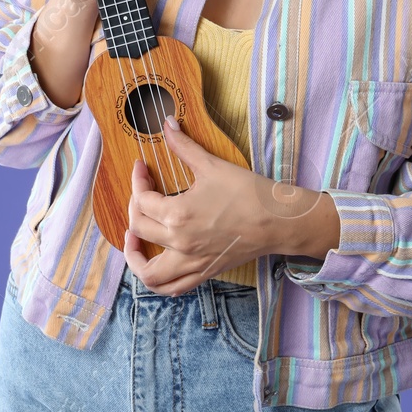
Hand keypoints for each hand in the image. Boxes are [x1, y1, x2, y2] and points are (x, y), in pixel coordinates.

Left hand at [123, 114, 288, 294]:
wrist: (278, 221)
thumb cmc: (248, 193)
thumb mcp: (211, 165)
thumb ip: (183, 146)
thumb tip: (167, 123)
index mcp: (178, 216)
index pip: (141, 200)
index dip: (137, 180)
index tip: (142, 167)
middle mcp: (180, 243)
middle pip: (138, 229)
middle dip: (132, 208)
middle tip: (141, 194)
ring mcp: (192, 262)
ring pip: (150, 274)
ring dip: (135, 258)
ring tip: (134, 240)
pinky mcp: (204, 272)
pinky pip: (173, 287)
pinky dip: (159, 281)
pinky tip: (157, 262)